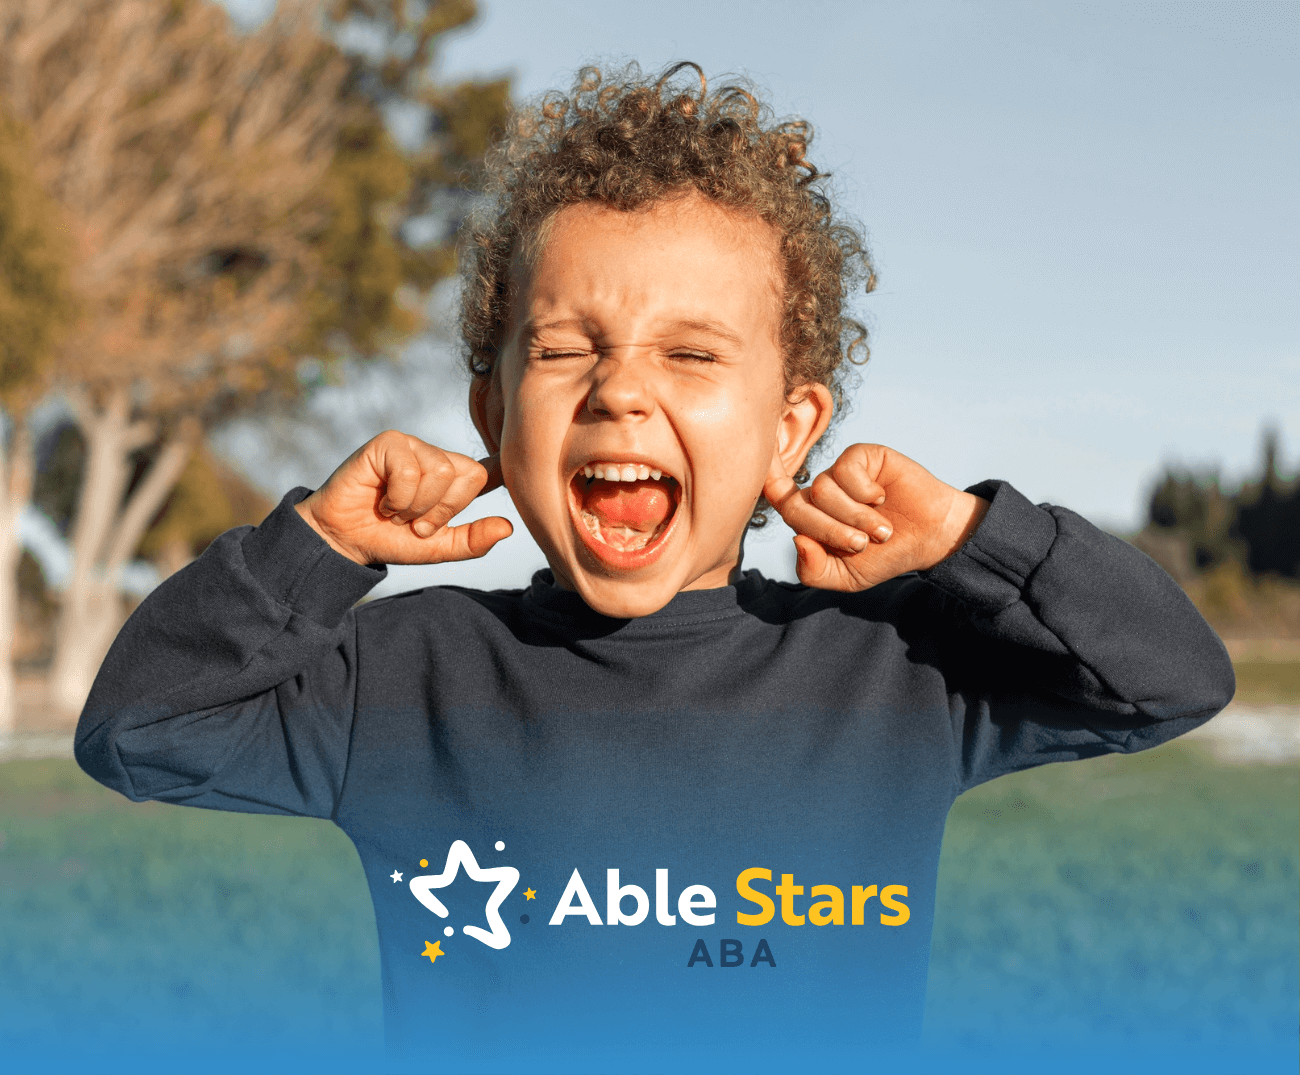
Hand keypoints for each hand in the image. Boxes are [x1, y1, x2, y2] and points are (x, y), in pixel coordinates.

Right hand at [294, 430, 512, 565]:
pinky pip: (410, 470)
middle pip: (467, 474)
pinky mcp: (388, 443)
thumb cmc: (390, 539)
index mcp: (452, 479)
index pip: (485, 472)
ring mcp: (413, 447)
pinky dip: (398, 497)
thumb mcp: (438, 548)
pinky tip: (382, 501)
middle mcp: (436, 457)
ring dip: (416, 506)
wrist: (345, 540)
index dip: (500, 472)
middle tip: (415, 523)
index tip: (507, 475)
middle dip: (442, 510)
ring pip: (441, 471)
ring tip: (396, 512)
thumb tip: (508, 527)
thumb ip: (473, 540)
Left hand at [763, 444, 988, 590]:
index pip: (777, 499)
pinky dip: (863, 492)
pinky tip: (881, 498)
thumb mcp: (846, 577)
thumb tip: (796, 540)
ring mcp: (839, 472)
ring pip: (822, 490)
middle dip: (828, 531)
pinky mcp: (861, 456)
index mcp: (810, 517)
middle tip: (861, 545)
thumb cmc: (886, 557)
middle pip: (796, 506)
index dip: (763, 486)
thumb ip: (814, 570)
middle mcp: (819, 492)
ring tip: (881, 530)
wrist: (930, 538)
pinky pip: (845, 471)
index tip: (761, 481)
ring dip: (854, 517)